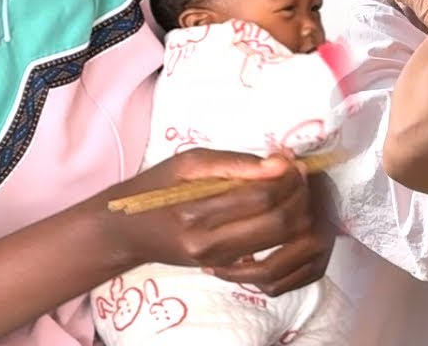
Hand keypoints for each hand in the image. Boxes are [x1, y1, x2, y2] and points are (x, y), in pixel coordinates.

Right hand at [100, 149, 333, 296]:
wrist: (126, 231)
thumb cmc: (156, 188)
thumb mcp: (188, 163)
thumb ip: (235, 163)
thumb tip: (280, 163)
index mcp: (195, 212)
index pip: (260, 198)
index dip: (286, 178)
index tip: (293, 162)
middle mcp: (208, 243)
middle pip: (276, 223)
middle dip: (298, 197)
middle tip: (301, 175)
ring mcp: (217, 259)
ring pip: (277, 240)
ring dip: (296, 213)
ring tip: (294, 189)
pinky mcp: (222, 265)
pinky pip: (265, 249)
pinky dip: (282, 228)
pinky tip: (280, 208)